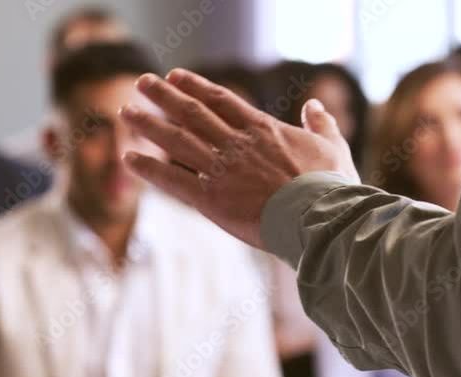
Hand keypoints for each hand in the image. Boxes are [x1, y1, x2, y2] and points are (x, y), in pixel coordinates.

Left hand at [120, 68, 358, 248]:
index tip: (176, 75)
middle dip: (164, 96)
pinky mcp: (211, 200)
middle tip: (142, 83)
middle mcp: (236, 144)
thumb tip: (315, 104)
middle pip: (192, 113)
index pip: (221, 100)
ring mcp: (221, 170)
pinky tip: (129, 158)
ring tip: (127, 112)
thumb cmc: (331, 186)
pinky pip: (172, 179)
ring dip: (149, 125)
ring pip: (176, 140)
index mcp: (263, 129)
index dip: (195, 87)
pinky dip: (149, 169)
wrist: (319, 217)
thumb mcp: (333, 146)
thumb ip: (321, 123)